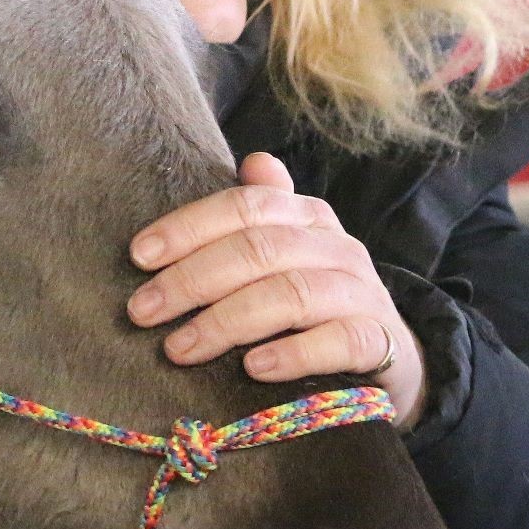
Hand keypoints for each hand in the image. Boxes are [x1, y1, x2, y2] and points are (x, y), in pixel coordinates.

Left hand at [126, 153, 427, 426]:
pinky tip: (253, 368)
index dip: (188, 228)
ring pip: (291, 295)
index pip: (245, 207)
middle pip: (259, 250)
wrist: (390, 358)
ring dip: (226, 322)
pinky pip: (339, 342)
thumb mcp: (289, 254)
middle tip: (143, 311)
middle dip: (192, 279)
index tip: (139, 256)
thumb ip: (263, 213)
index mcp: (307, 218)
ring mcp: (362, 295)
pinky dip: (293, 354)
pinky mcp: (380, 342)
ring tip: (180, 348)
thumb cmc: (317, 304)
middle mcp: (337, 248)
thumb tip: (252, 160)